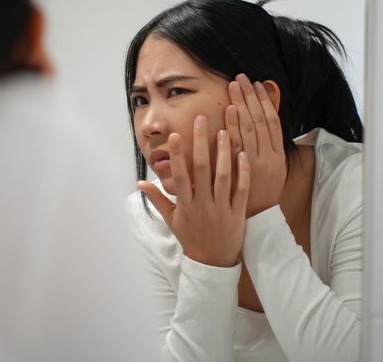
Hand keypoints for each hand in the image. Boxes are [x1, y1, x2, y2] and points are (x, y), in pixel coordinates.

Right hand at [139, 115, 249, 266]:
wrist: (212, 263)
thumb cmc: (190, 238)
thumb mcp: (171, 220)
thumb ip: (157, 199)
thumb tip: (140, 182)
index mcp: (185, 205)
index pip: (179, 175)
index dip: (176, 155)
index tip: (175, 136)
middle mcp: (202, 203)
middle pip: (201, 169)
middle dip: (200, 143)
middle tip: (201, 120)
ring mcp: (221, 208)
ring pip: (223, 176)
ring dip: (224, 152)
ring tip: (224, 130)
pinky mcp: (238, 212)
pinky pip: (241, 189)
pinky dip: (243, 172)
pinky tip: (243, 154)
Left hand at [226, 74, 285, 217]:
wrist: (258, 220)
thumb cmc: (263, 192)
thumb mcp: (273, 168)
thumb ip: (269, 145)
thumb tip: (264, 119)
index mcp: (278, 155)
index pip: (272, 121)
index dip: (264, 101)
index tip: (256, 84)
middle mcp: (268, 157)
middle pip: (260, 121)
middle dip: (250, 98)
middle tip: (240, 78)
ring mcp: (255, 165)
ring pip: (250, 130)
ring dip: (241, 107)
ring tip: (233, 88)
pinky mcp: (242, 173)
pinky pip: (238, 148)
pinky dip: (234, 129)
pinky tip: (228, 114)